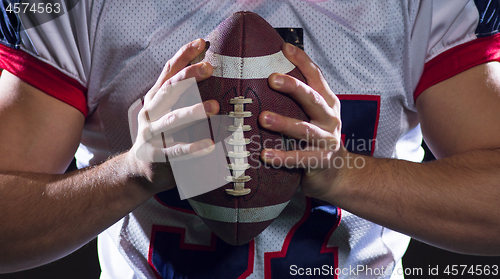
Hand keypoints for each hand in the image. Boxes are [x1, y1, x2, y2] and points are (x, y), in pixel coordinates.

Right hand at [127, 39, 218, 192]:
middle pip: (169, 90)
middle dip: (189, 76)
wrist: (138, 170)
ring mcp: (151, 134)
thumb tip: (208, 64)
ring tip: (214, 107)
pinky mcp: (156, 156)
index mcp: (155, 98)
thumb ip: (182, 92)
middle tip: (210, 67)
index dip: (183, 55)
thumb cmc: (160, 135)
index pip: (169, 71)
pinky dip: (192, 148)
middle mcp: (151, 112)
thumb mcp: (166, 110)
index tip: (201, 42)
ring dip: (193, 112)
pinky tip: (209, 145)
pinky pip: (176, 151)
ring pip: (172, 120)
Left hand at [259, 43, 344, 200]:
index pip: (316, 77)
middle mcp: (330, 119)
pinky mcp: (320, 162)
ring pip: (305, 129)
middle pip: (312, 98)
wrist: (338, 173)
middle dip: (293, 86)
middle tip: (271, 78)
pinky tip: (265, 155)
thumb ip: (298, 99)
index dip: (302, 61)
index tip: (284, 47)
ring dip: (283, 123)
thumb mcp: (313, 115)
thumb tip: (264, 75)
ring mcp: (327, 141)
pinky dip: (282, 157)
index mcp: (327, 103)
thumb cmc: (317, 138)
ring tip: (262, 118)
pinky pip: (300, 159)